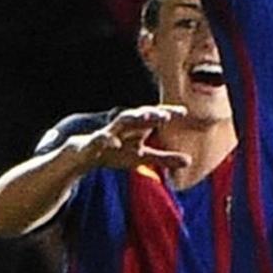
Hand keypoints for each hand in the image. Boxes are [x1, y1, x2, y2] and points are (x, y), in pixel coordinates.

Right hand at [72, 105, 191, 170]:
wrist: (82, 156)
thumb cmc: (116, 153)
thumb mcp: (142, 157)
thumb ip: (165, 158)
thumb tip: (190, 161)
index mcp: (136, 128)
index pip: (154, 117)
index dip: (167, 114)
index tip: (184, 112)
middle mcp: (124, 126)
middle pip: (139, 115)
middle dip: (152, 113)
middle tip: (167, 114)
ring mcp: (108, 133)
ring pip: (120, 121)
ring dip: (132, 117)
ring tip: (146, 117)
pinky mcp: (92, 143)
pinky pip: (99, 140)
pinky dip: (107, 140)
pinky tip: (115, 143)